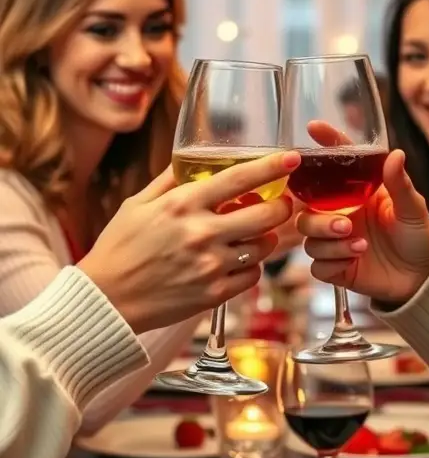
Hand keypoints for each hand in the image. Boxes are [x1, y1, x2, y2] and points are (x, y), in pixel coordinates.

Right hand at [79, 151, 299, 331]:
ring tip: (253, 234)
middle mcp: (202, 233)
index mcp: (183, 204)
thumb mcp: (137, 204)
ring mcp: (210, 266)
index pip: (239, 179)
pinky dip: (250, 266)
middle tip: (280, 204)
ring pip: (263, 246)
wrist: (107, 300)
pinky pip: (252, 275)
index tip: (292, 158)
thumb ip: (170, 182)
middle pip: (266, 215)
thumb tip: (192, 160)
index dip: (271, 166)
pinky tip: (236, 260)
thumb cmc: (119, 248)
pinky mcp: (214, 294)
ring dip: (265, 237)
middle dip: (281, 207)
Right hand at [296, 148, 428, 303]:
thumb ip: (400, 183)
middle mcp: (340, 214)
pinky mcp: (336, 268)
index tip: (313, 126)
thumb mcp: (413, 208)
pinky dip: (332, 262)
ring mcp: (335, 241)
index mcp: (357, 194)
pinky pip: (317, 265)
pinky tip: (354, 261)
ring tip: (360, 246)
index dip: (325, 143)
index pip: (336, 162)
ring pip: (309, 238)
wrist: (422, 278)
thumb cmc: (417, 237)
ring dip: (330, 242)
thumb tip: (396, 154)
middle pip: (307, 209)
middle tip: (346, 225)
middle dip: (320, 218)